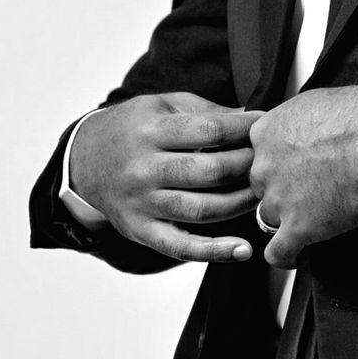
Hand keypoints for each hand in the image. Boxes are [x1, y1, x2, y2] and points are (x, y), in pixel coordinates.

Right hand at [67, 92, 261, 263]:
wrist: (84, 160)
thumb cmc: (131, 130)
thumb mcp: (161, 106)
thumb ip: (206, 112)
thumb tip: (251, 118)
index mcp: (151, 130)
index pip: (209, 131)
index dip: (245, 130)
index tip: (269, 128)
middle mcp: (144, 168)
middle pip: (210, 171)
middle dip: (249, 167)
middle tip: (273, 163)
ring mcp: (142, 202)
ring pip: (202, 209)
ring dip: (241, 204)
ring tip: (264, 196)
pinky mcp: (142, 230)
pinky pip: (180, 246)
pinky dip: (214, 252)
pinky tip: (241, 250)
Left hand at [249, 85, 357, 267]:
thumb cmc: (356, 116)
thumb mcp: (311, 103)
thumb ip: (293, 122)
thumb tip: (300, 128)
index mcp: (265, 134)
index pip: (257, 157)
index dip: (276, 165)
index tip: (288, 169)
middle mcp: (264, 167)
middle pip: (262, 188)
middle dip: (282, 190)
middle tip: (309, 188)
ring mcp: (279, 199)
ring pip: (270, 216)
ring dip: (289, 218)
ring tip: (312, 217)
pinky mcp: (299, 227)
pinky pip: (279, 253)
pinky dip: (285, 257)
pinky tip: (295, 255)